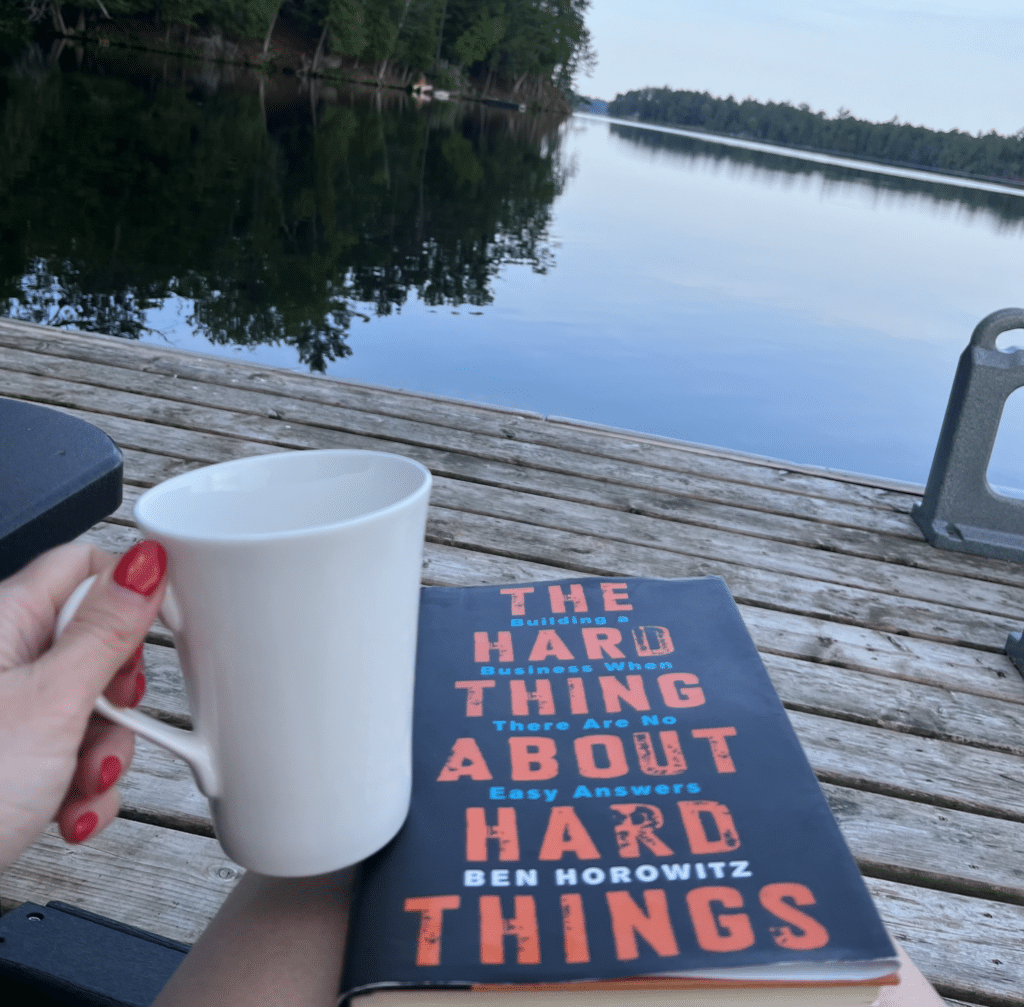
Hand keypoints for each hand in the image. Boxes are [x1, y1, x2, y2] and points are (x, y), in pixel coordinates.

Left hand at [0, 540, 165, 867]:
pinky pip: (74, 753)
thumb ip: (106, 631)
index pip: (84, 567)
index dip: (129, 592)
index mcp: (6, 622)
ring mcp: (11, 711)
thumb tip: (145, 564)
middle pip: (98, 643)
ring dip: (105, 753)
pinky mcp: (15, 758)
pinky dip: (82, 786)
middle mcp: (6, 660)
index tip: (158, 630)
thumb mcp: (53, 704)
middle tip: (111, 715)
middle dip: (119, 695)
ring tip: (82, 783)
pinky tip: (68, 810)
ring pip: (93, 707)